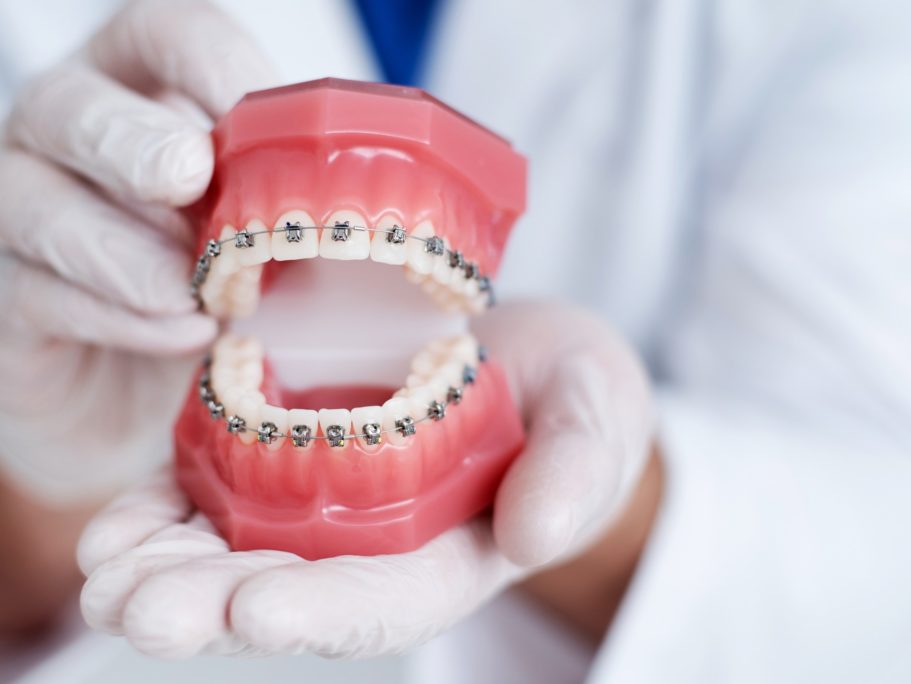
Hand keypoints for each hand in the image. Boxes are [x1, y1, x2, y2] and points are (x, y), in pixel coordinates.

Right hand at [0, 0, 276, 500]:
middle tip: (188, 175)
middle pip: (74, 106)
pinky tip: (182, 334)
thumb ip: (323, 205)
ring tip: (195, 292)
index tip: (256, 104)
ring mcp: (29, 215)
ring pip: (38, 202)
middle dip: (133, 140)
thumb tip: (439, 204)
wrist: (155, 403)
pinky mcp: (12, 299)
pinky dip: (116, 316)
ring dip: (123, 249)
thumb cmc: (234, 299)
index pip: (165, 38)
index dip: (208, 59)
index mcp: (152, 98)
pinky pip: (38, 292)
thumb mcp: (288, 240)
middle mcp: (75, 142)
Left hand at [77, 301, 655, 657]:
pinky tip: (113, 530)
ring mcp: (329, 500)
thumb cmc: (577, 400)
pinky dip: (164, 510)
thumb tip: (538, 536)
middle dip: (211, 606)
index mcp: (453, 553)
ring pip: (238, 548)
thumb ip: (576, 472)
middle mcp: (378, 544)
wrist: (534, 362)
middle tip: (136, 609)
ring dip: (165, 568)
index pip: (386, 598)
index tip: (256, 611)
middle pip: (291, 588)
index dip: (324, 611)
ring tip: (101, 578)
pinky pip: (220, 488)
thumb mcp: (597, 422)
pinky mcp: (295, 447)